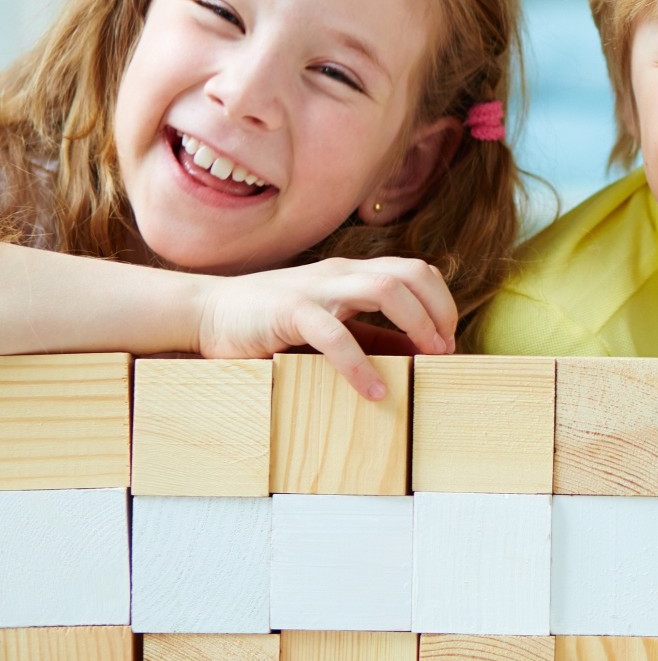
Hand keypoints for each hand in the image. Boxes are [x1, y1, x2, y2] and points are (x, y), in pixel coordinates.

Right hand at [195, 257, 457, 400]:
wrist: (207, 311)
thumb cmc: (272, 321)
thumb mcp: (333, 324)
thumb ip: (374, 335)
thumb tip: (420, 353)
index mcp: (354, 273)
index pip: (416, 272)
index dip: (441, 302)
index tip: (447, 341)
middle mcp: (342, 272)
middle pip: (411, 273)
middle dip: (439, 309)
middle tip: (445, 349)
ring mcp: (317, 288)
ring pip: (385, 288)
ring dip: (417, 322)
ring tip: (428, 358)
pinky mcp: (290, 311)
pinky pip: (334, 333)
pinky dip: (359, 363)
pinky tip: (374, 389)